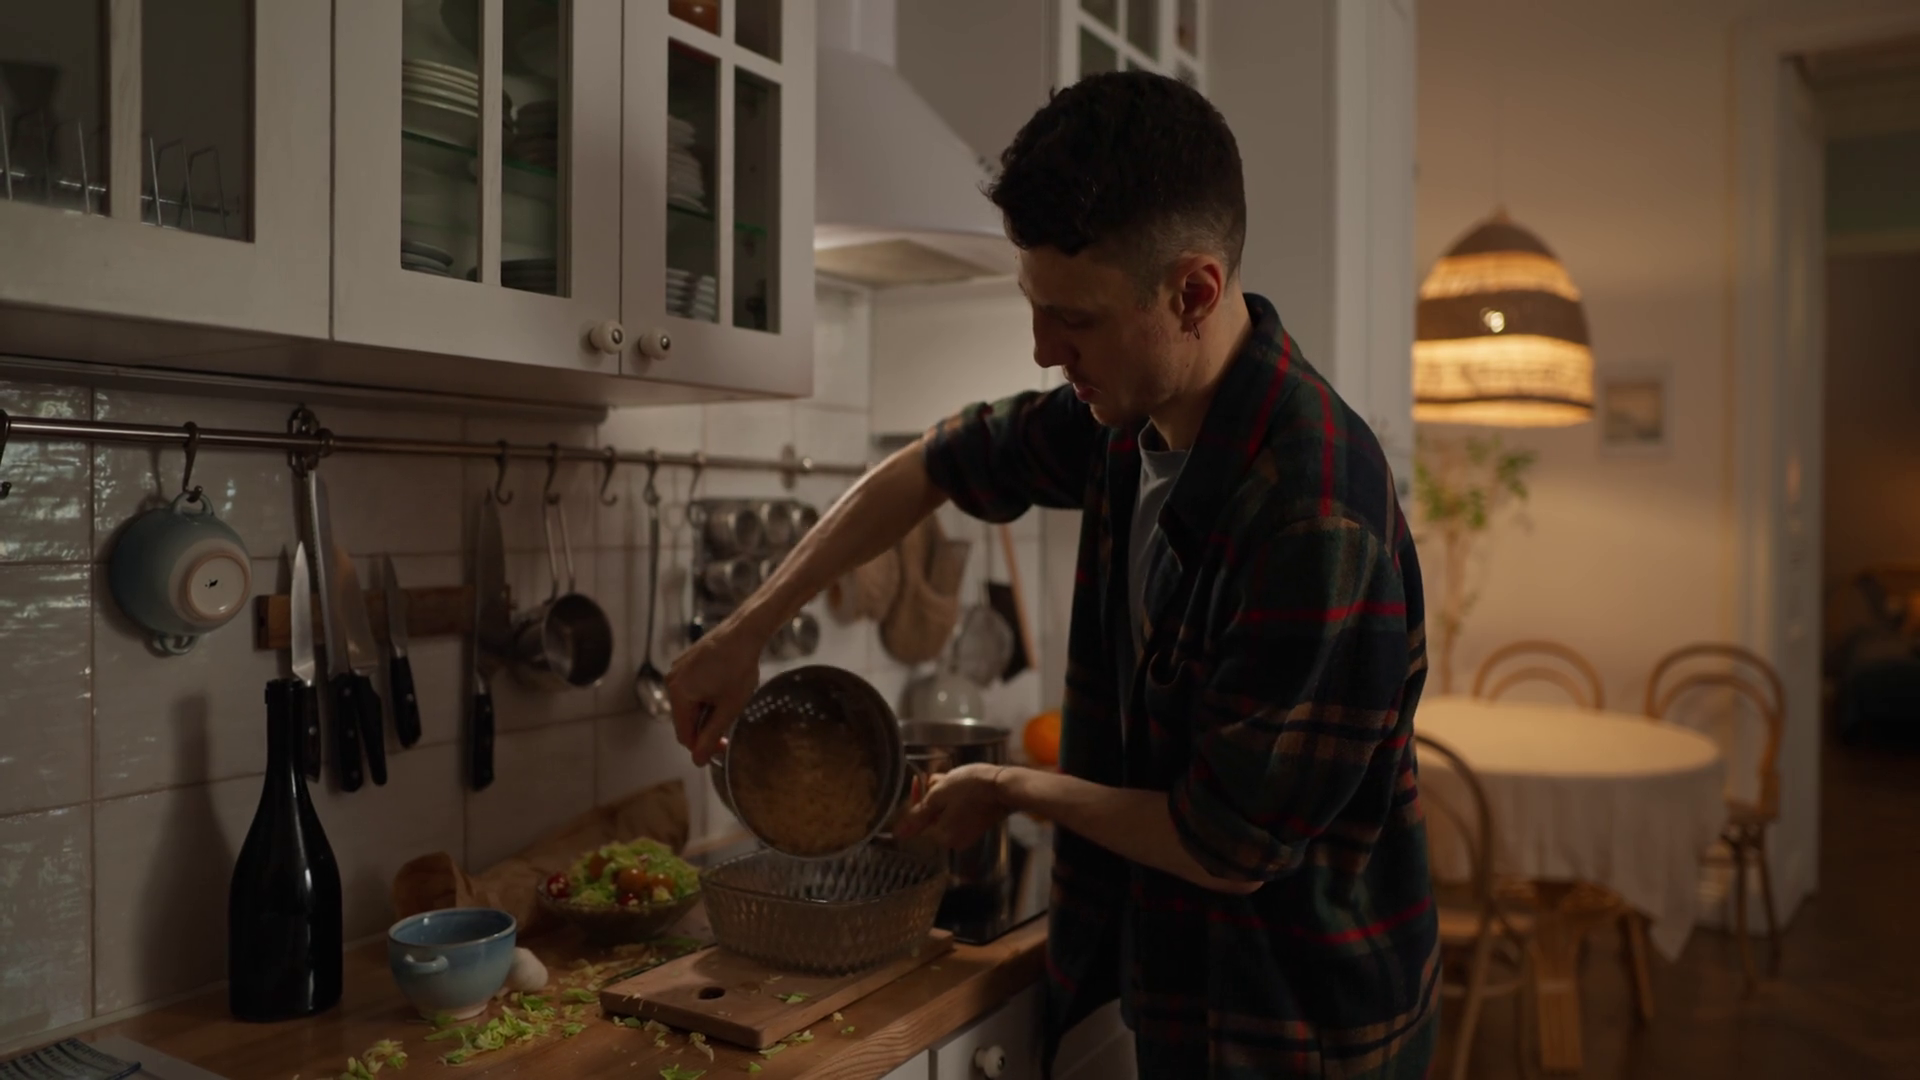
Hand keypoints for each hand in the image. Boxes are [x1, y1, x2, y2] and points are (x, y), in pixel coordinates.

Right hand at [666, 619, 764, 765]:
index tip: (723, 746)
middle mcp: (672, 680)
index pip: (684, 734)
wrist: (745, 631)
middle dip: (705, 726)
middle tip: (729, 726)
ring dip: (706, 711)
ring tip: (728, 702)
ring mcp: (677, 669)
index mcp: (678, 693)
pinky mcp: (686, 661)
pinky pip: (691, 688)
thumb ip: (711, 736)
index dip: (702, 746)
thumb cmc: (739, 668)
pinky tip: (723, 688)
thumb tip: (697, 761)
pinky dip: (705, 695)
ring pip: (689, 703)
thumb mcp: (728, 708)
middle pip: (685, 718)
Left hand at [894, 764, 1012, 847]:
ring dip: (945, 796)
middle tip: (941, 778)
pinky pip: (959, 814)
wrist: (1004, 787)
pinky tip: (964, 787)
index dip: (917, 797)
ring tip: (954, 780)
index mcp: (941, 836)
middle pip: (932, 816)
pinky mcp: (976, 827)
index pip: (918, 819)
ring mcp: (966, 835)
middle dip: (934, 796)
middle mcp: (953, 841)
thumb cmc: (971, 788)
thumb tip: (898, 834)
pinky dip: (958, 802)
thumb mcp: (939, 796)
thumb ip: (917, 815)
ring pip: (945, 813)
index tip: (921, 779)